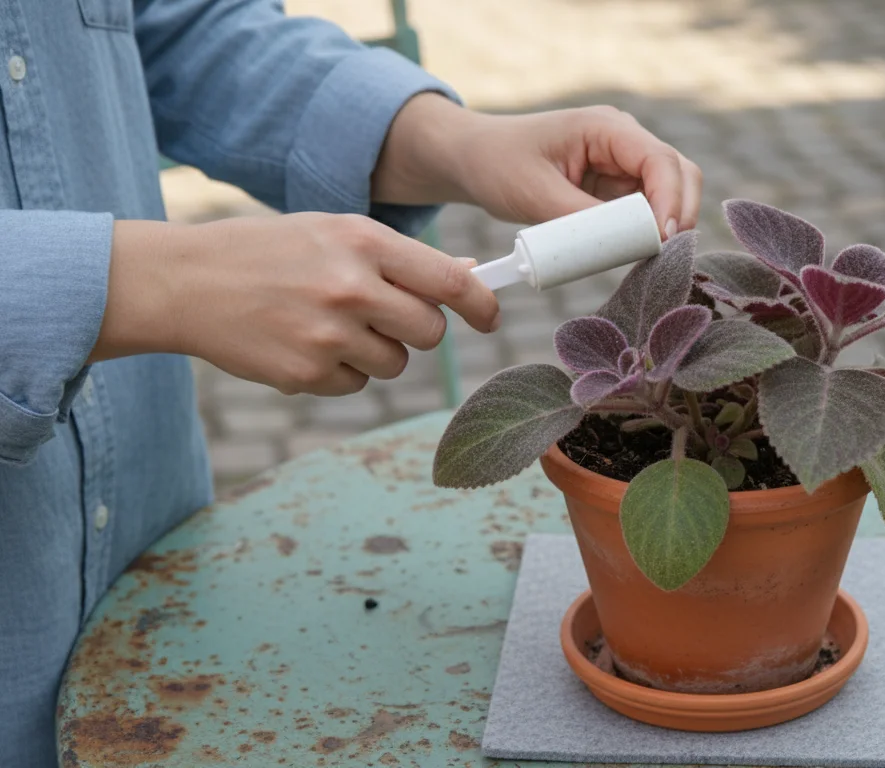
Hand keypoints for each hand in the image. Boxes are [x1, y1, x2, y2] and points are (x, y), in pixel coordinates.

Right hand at [94, 215, 498, 394]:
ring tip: (328, 324)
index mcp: (362, 242)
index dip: (481, 305)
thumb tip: (467, 275)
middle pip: (429, 331)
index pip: (449, 281)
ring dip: (376, 351)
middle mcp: (350, 288)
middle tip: (380, 314)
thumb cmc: (269, 251)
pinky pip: (356, 385)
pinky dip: (339, 372)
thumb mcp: (333, 231)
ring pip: (395, 363)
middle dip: (416, 329)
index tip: (490, 318)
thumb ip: (399, 256)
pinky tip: (302, 343)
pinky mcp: (306, 374)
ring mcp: (328, 335)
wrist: (185, 281)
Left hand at [372, 95, 701, 237]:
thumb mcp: (534, 194)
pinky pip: (646, 213)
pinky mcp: (615, 190)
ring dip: (665, 226)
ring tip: (646, 258)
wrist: (473, 159)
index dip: (671, 201)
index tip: (662, 241)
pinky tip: (632, 255)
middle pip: (681, 175)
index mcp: (607, 128)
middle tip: (662, 256)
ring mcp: (623, 166)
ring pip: (670, 195)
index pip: (661, 161)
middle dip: (679, 214)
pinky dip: (646, 234)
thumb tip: (626, 245)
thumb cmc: (497, 164)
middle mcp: (625, 142)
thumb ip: (582, 220)